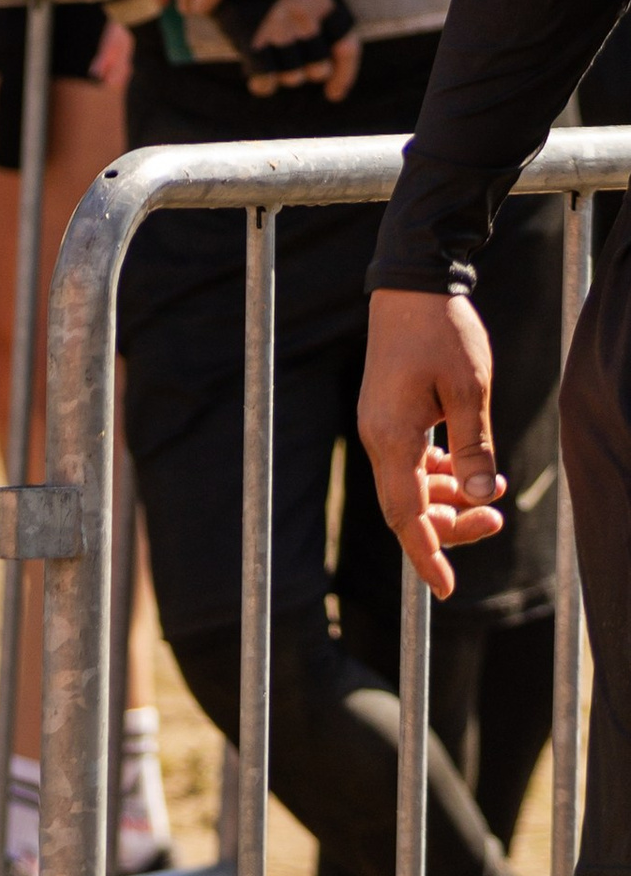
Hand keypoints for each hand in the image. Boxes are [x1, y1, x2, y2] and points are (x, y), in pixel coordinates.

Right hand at [240, 0, 361, 100]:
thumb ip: (319, 22)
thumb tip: (329, 80)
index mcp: (322, 0)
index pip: (347, 48)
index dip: (344, 76)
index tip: (332, 94)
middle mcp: (304, 14)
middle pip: (319, 69)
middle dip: (305, 70)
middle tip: (286, 57)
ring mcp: (278, 28)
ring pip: (293, 77)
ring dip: (281, 74)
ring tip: (267, 56)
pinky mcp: (252, 40)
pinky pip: (266, 80)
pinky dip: (262, 85)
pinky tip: (256, 77)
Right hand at [358, 286, 503, 596]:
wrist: (411, 285)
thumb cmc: (441, 331)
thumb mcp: (469, 390)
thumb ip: (474, 448)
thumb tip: (479, 497)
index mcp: (392, 437)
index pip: (406, 514)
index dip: (427, 555)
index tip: (445, 590)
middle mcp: (378, 438)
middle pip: (409, 507)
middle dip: (451, 525)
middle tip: (497, 517)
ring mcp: (382, 427)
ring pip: (412, 487)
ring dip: (451, 499)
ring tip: (496, 492)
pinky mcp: (391, 416)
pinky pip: (413, 463)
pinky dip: (443, 474)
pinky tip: (473, 468)